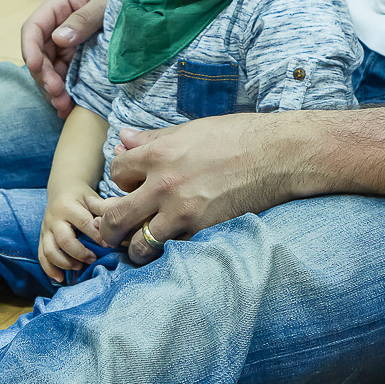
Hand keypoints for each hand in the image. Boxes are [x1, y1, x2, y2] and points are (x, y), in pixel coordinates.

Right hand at [20, 0, 111, 118]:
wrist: (143, 3)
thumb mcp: (105, 2)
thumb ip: (84, 18)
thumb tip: (59, 39)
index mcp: (59, 7)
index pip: (33, 28)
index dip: (30, 49)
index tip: (36, 67)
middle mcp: (58, 27)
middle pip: (40, 54)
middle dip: (44, 76)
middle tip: (56, 93)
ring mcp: (67, 45)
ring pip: (50, 70)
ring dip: (52, 89)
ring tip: (62, 106)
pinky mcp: (77, 59)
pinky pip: (64, 77)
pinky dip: (64, 92)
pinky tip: (68, 108)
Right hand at [39, 183, 106, 281]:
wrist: (62, 189)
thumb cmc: (82, 196)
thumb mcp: (92, 197)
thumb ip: (102, 210)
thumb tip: (115, 226)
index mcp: (68, 206)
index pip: (82, 223)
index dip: (96, 235)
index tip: (108, 245)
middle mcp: (54, 218)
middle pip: (64, 240)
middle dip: (80, 253)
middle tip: (93, 258)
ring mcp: (45, 229)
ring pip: (50, 251)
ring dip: (65, 263)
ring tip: (79, 267)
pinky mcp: (41, 238)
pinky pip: (41, 256)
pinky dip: (49, 269)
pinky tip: (60, 278)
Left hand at [99, 113, 317, 264]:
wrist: (275, 155)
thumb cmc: (234, 136)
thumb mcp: (188, 130)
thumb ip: (152, 138)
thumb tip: (122, 139)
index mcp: (158, 154)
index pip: (116, 172)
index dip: (121, 179)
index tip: (130, 184)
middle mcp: (164, 185)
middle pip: (116, 215)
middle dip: (108, 227)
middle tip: (109, 232)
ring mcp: (183, 212)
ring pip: (140, 244)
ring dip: (135, 247)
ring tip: (138, 247)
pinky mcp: (204, 232)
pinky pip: (172, 252)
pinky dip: (168, 253)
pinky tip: (170, 248)